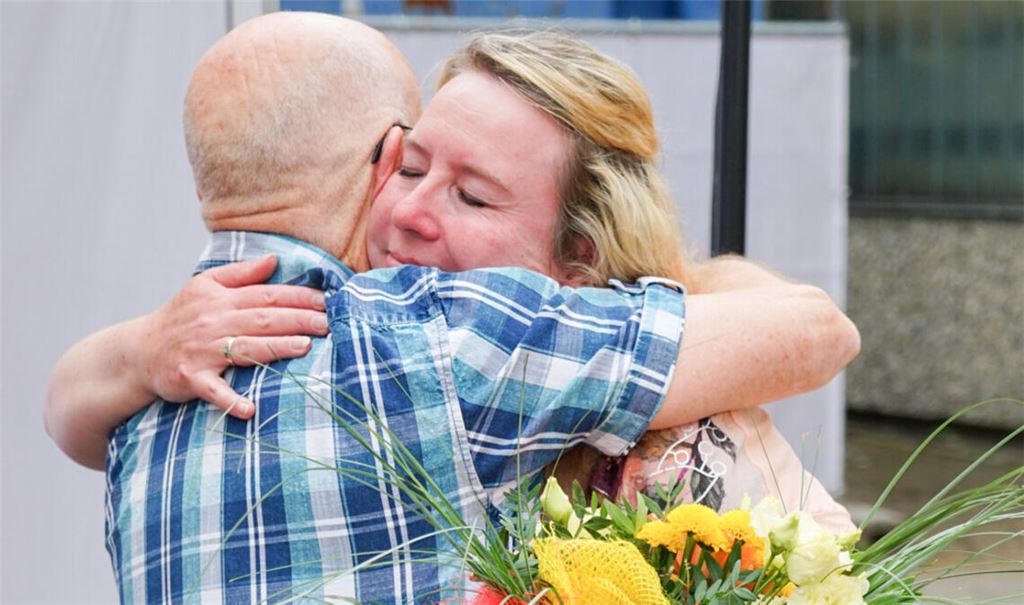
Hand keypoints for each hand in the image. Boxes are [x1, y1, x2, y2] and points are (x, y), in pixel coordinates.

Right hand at [138, 255, 328, 418]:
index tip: (327, 300)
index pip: (267, 294)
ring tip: (305, 348)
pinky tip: (250, 409)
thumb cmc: (180, 317)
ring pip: (245, 348)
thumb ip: (241, 273)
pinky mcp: (189, 377)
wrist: (139, 351)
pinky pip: (213, 390)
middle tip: (328, 324)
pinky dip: (230, 400)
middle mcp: (213, 321)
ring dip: (276, 348)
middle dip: (298, 320)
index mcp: (220, 298)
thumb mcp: (205, 286)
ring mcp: (202, 350)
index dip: (298, 296)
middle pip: (263, 319)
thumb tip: (274, 260)